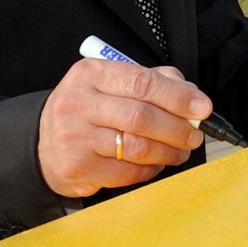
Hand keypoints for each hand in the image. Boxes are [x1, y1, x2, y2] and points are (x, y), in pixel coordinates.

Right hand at [37, 60, 208, 198]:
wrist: (44, 142)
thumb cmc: (89, 110)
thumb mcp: (113, 84)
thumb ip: (154, 83)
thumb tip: (193, 98)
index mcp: (90, 74)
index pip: (143, 82)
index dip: (178, 97)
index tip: (202, 108)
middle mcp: (78, 103)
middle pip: (142, 117)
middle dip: (178, 128)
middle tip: (194, 135)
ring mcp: (74, 137)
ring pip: (138, 147)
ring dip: (169, 152)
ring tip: (180, 151)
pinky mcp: (76, 168)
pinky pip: (128, 172)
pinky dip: (150, 169)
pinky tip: (155, 164)